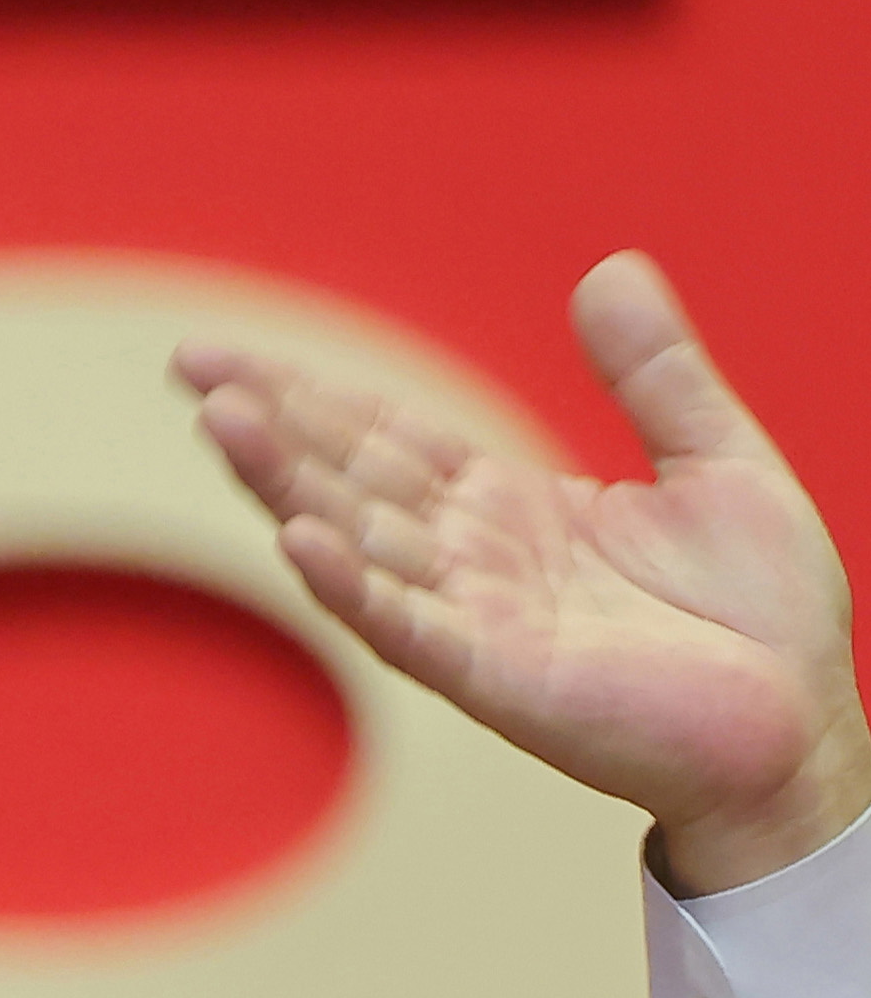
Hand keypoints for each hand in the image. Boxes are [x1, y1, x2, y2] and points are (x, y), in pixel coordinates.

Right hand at [199, 253, 870, 896]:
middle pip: (351, 477)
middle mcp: (473, 560)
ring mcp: (476, 619)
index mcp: (510, 507)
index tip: (227, 357)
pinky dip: (351, 589)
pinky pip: (409, 629)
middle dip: (272, 425)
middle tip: (194, 369)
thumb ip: (657, 373)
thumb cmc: (764, 616)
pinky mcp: (500, 677)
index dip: (311, 393)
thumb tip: (612, 269)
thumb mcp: (720, 460)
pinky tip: (298, 542)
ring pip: (360, 541)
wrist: (802, 729)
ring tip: (225, 425)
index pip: (387, 437)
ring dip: (287, 486)